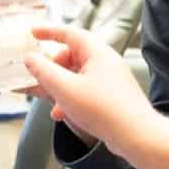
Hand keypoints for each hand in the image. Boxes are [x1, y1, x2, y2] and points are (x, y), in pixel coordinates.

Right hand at [20, 23, 153, 152]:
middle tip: (39, 79)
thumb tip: (31, 59)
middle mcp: (106, 62)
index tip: (32, 33)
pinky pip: (86, 91)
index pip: (69, 33)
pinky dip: (72, 99)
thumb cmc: (106, 111)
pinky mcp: (112, 96)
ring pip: (77, 76)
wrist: (137, 136)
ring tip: (52, 103)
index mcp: (97, 52)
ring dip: (60, 88)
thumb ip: (44, 71)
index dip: (48, 31)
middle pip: (71, 56)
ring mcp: (111, 79)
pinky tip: (63, 115)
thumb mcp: (65, 89)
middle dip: (52, 69)